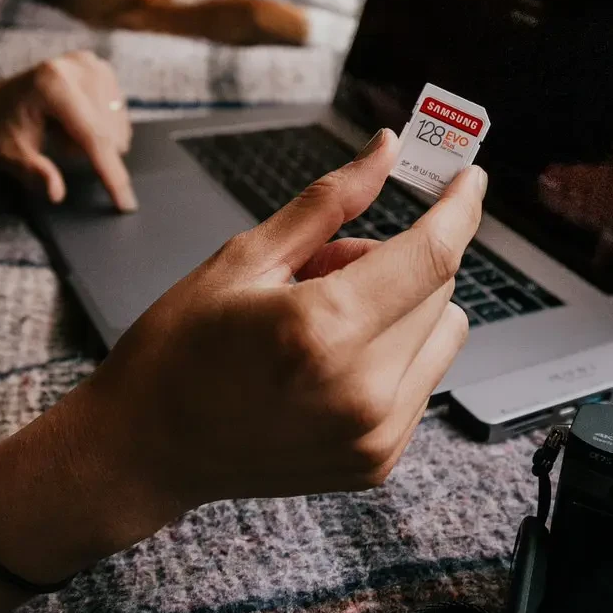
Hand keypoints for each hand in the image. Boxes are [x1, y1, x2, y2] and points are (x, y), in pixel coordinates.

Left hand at [0, 51, 135, 209]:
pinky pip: (117, 112)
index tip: (126, 204)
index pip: (93, 136)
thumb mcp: (9, 156)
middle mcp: (77, 67)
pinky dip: (100, 126)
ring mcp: (91, 63)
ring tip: (61, 131)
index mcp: (53, 84)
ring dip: (94, 139)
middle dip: (88, 151)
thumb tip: (57, 192)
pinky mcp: (99, 67)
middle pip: (108, 131)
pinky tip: (73, 122)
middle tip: (57, 145)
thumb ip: (35, 173)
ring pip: (116, 124)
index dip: (111, 173)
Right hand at [0, 130, 486, 572]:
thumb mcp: (244, 258)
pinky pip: (423, 377)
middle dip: (397, 258)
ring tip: (326, 318)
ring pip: (442, 331)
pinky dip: (393, 352)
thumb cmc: (178, 351)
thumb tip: (385, 151)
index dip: (459, 207)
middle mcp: (361, 390)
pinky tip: (329, 360)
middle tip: (325, 265)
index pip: (432, 254)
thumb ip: (329, 204)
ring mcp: (374, 435)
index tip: (467, 178)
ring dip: (403, 307)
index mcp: (322, 329)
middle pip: (439, 288)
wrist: (145, 451)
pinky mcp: (378, 461)